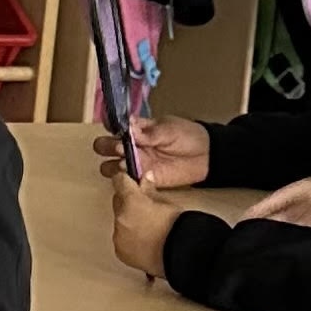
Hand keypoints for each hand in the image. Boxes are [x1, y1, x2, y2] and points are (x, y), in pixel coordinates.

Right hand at [94, 116, 208, 188]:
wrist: (207, 155)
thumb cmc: (187, 136)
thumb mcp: (168, 129)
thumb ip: (148, 132)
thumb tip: (128, 127)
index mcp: (135, 131)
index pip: (113, 128)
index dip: (110, 129)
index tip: (117, 131)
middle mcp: (131, 147)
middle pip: (104, 147)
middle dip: (108, 147)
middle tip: (121, 149)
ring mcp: (136, 164)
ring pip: (109, 167)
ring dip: (113, 165)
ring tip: (127, 165)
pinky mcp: (144, 180)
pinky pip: (127, 183)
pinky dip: (126, 181)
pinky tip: (136, 177)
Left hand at [110, 172, 179, 280]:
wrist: (184, 256)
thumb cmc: (179, 228)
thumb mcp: (168, 203)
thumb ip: (151, 190)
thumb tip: (145, 178)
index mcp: (132, 201)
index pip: (119, 181)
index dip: (124, 180)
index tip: (128, 180)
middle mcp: (121, 218)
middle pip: (118, 203)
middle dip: (128, 202)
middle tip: (144, 207)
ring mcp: (119, 236)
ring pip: (119, 222)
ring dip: (129, 222)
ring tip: (149, 229)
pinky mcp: (121, 252)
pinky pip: (121, 239)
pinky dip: (129, 238)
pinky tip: (145, 241)